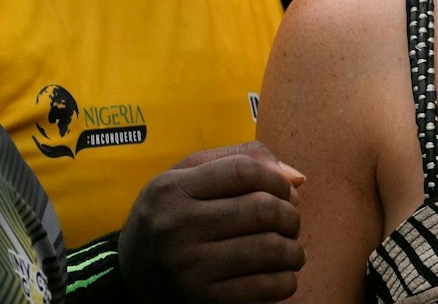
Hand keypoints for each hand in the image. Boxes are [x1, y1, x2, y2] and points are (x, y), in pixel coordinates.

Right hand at [117, 142, 305, 303]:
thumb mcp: (187, 179)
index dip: (277, 179)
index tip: (285, 192)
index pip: (244, 170)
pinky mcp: (201, 301)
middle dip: (291, 216)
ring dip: (293, 250)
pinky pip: (266, 286)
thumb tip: (296, 177)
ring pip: (271, 248)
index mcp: (171, 190)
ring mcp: (187, 268)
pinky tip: (279, 275)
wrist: (127, 280)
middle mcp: (174, 227)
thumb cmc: (170, 220)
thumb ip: (240, 161)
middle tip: (290, 225)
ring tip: (290, 251)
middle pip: (263, 209)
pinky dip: (285, 280)